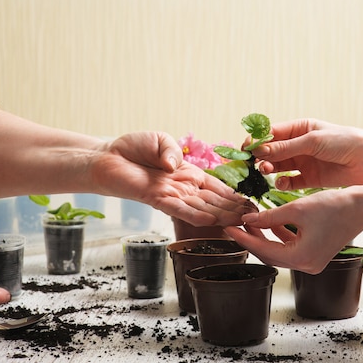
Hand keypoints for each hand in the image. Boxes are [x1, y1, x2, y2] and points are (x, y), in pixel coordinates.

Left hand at [92, 131, 255, 225]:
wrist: (107, 157)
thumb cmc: (134, 148)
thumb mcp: (161, 141)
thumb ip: (173, 152)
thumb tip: (176, 166)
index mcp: (188, 175)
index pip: (216, 189)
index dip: (234, 196)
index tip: (252, 203)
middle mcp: (183, 188)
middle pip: (213, 202)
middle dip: (234, 209)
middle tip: (255, 217)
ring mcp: (170, 195)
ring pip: (201, 208)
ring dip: (221, 215)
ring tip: (241, 221)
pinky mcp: (154, 199)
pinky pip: (178, 209)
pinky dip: (194, 215)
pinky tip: (211, 221)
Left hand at [224, 188, 362, 273]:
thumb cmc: (335, 207)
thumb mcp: (297, 209)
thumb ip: (270, 216)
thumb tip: (248, 219)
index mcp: (301, 258)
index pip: (263, 250)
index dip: (244, 238)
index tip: (229, 228)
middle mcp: (307, 265)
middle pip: (270, 254)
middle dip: (252, 238)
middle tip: (236, 224)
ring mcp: (312, 261)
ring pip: (279, 250)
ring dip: (265, 235)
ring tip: (251, 219)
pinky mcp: (316, 253)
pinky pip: (291, 247)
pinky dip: (280, 235)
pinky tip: (271, 220)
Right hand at [247, 119, 362, 188]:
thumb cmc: (345, 143)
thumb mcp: (313, 141)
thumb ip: (286, 148)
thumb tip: (259, 150)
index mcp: (301, 128)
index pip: (272, 133)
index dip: (257, 140)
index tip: (245, 148)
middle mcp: (300, 145)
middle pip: (272, 151)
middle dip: (261, 156)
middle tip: (255, 164)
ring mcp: (304, 162)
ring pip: (278, 166)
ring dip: (269, 169)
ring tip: (266, 171)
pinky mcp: (310, 179)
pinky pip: (289, 181)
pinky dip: (282, 182)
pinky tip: (281, 182)